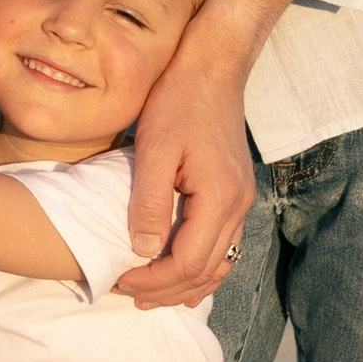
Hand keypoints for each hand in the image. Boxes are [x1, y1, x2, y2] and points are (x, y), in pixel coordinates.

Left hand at [116, 0, 288, 309]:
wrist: (213, 67)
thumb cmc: (179, 100)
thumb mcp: (155, 149)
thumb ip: (148, 201)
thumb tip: (141, 250)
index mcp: (219, 197)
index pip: (188, 261)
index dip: (154, 279)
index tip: (120, 279)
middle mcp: (238, 205)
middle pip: (207, 270)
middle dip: (166, 289)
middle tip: (128, 294)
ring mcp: (242, 200)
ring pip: (221, 263)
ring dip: (187, 284)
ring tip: (151, 294)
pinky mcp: (236, 192)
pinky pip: (224, 245)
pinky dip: (203, 266)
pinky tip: (179, 273)